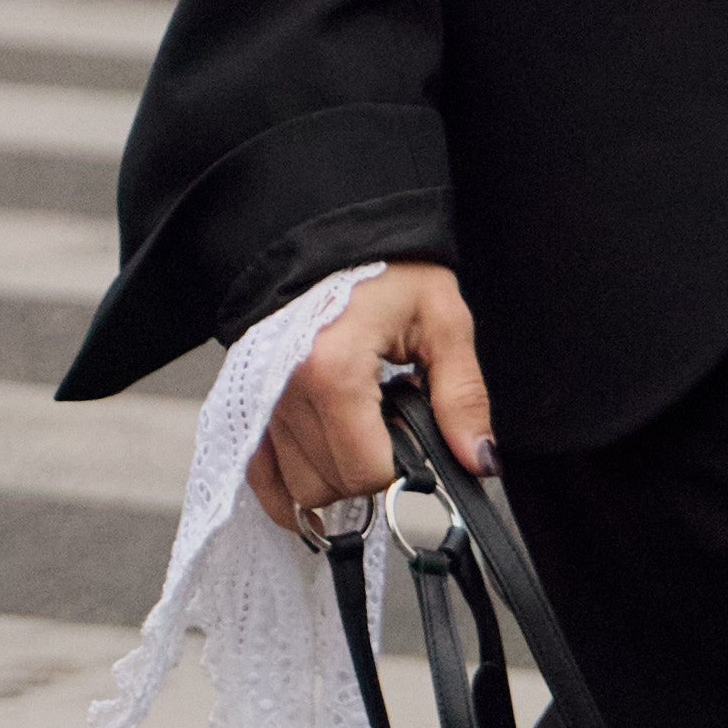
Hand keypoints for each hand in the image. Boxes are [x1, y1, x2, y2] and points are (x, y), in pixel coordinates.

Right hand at [246, 263, 493, 532]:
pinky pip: (260, 478)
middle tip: (386, 426)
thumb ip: (462, 397)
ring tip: (354, 426)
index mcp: (334, 369)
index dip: (402, 463)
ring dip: (335, 474)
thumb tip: (480, 459)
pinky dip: (289, 489)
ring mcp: (260, 402)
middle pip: (332, 485)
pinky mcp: (247, 406)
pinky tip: (319, 471)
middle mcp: (286, 391)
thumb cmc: (385, 269)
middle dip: (369, 469)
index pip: (368, 470)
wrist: (326, 237)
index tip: (410, 427)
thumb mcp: (441, 321)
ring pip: (298, 490)